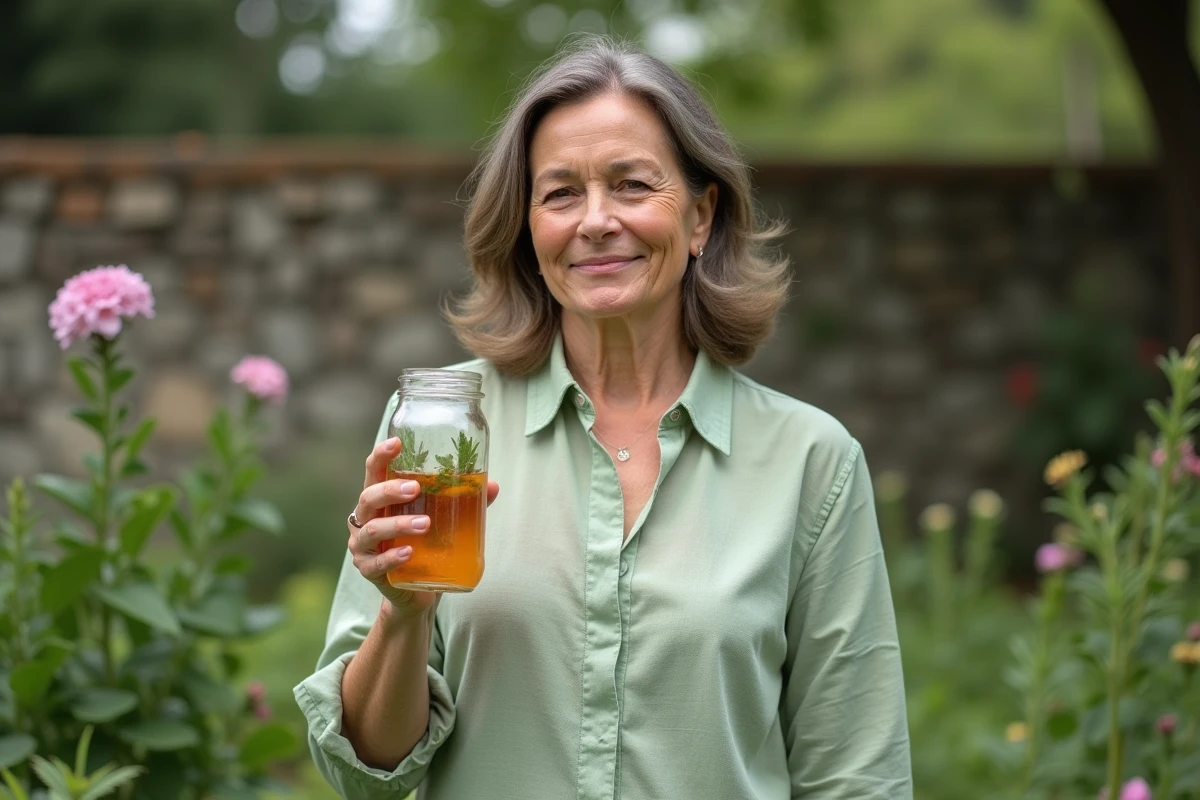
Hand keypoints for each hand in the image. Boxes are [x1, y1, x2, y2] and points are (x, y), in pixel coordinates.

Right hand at [348, 436, 499, 618]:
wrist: (416, 593)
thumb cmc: (425, 548)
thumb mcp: (443, 522)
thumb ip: (462, 503)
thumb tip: (493, 486)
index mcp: (380, 501)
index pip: (374, 472)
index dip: (381, 455)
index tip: (397, 443)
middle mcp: (365, 520)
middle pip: (368, 498)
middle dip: (390, 490)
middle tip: (416, 488)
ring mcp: (363, 547)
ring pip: (372, 530)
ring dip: (398, 524)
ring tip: (425, 524)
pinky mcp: (368, 571)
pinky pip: (375, 563)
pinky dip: (392, 557)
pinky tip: (409, 553)